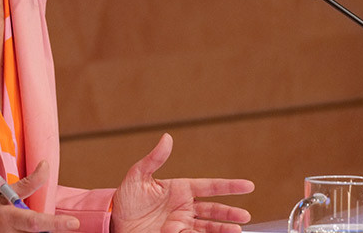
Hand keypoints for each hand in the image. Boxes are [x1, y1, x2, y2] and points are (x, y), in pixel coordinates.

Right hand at [0, 160, 79, 232]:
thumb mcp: (5, 194)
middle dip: (52, 230)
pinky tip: (29, 231)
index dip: (55, 224)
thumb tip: (45, 165)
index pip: (35, 222)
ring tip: (41, 225)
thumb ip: (29, 184)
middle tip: (61, 225)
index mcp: (8, 218)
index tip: (74, 223)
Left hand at [111, 134, 254, 232]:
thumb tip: (167, 138)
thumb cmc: (125, 197)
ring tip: (237, 230)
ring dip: (223, 229)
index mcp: (179, 189)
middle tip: (246, 216)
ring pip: (208, 226)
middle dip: (230, 212)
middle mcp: (184, 207)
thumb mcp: (137, 175)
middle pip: (213, 209)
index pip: (209, 186)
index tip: (248, 186)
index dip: (229, 186)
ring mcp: (181, 223)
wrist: (114, 221)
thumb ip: (154, 159)